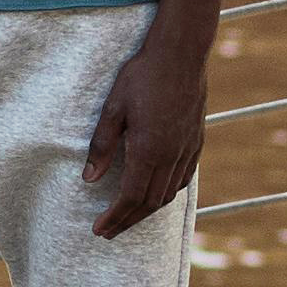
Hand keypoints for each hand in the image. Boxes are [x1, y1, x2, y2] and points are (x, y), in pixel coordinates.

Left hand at [86, 29, 210, 236]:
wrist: (181, 54)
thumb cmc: (143, 76)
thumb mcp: (113, 107)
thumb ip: (101, 146)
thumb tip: (89, 179)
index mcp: (148, 150)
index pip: (130, 198)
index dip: (115, 217)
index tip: (99, 229)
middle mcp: (171, 156)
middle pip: (150, 203)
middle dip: (128, 221)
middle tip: (109, 232)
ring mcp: (186, 150)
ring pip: (168, 194)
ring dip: (147, 211)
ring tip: (128, 217)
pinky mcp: (196, 141)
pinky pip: (182, 179)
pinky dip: (167, 193)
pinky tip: (156, 193)